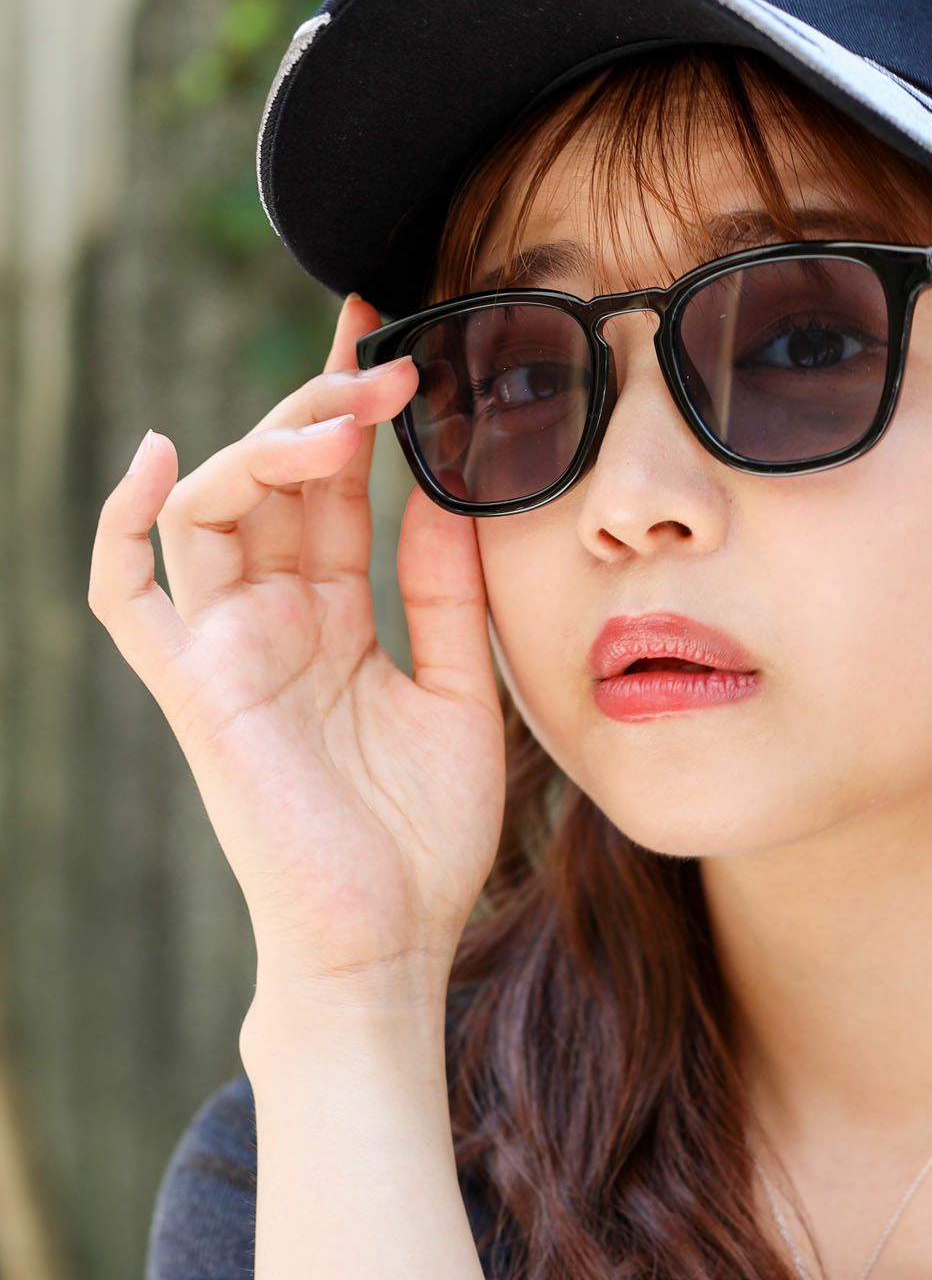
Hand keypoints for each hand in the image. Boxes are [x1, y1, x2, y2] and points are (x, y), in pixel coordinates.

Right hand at [88, 294, 506, 998]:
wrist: (391, 941)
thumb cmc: (426, 836)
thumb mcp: (459, 691)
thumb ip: (447, 592)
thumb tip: (452, 484)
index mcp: (333, 616)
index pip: (332, 489)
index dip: (356, 411)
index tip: (399, 338)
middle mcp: (272, 619)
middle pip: (272, 479)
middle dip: (322, 406)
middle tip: (387, 360)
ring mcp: (226, 649)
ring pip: (211, 508)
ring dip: (266, 445)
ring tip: (343, 419)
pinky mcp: (193, 689)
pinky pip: (127, 594)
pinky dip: (124, 525)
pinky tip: (157, 456)